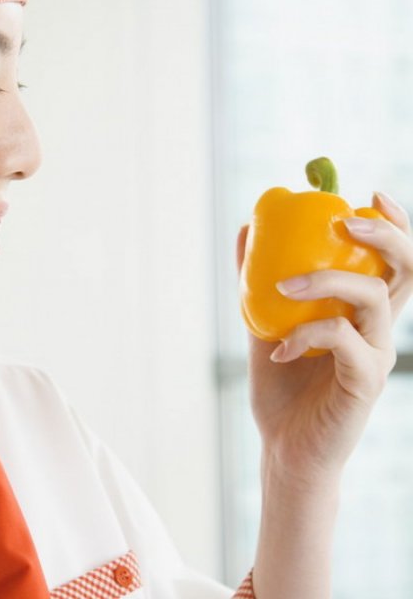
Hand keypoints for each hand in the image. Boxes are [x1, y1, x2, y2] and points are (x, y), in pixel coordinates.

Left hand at [237, 191, 412, 488]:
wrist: (284, 447)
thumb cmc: (282, 387)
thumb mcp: (264, 323)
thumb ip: (258, 281)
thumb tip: (244, 231)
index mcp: (363, 314)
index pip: (395, 261)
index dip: (394, 224)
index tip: (368, 194)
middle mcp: (380, 331)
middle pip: (406, 270)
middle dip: (384, 235)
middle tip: (344, 221)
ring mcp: (377, 356)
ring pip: (373, 298)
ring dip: (328, 280)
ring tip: (282, 286)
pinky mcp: (365, 383)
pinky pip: (344, 340)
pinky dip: (306, 334)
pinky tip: (278, 349)